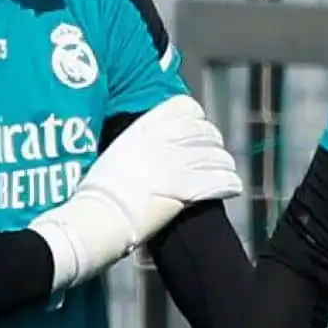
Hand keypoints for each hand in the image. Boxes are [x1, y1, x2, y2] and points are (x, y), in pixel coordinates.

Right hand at [30, 94, 241, 288]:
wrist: (94, 219)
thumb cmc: (96, 195)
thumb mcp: (113, 155)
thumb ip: (136, 146)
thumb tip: (146, 150)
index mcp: (142, 129)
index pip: (183, 108)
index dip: (197, 118)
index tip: (199, 130)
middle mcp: (161, 141)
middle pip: (204, 132)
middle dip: (214, 143)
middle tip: (215, 156)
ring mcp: (174, 163)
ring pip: (215, 156)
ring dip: (224, 164)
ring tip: (226, 173)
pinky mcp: (185, 188)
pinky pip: (219, 180)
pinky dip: (229, 183)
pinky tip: (232, 188)